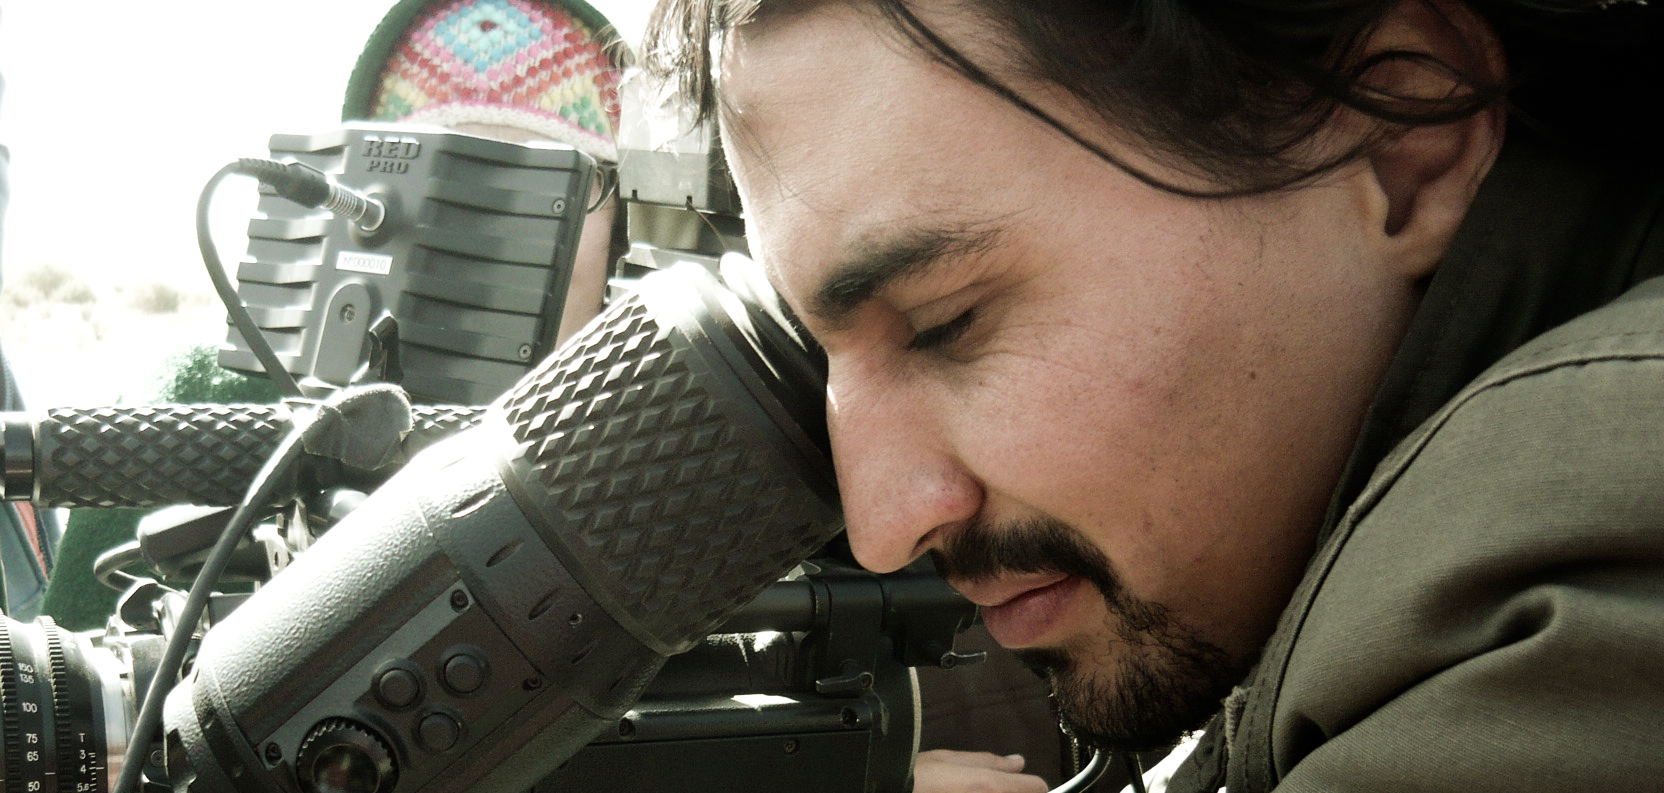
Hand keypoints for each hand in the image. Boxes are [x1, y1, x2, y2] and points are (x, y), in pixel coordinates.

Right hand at [913, 749, 1049, 792]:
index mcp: (988, 785)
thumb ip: (988, 761)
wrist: (884, 791)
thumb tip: (1018, 763)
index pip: (1037, 788)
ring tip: (969, 791)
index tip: (1022, 785)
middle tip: (990, 790)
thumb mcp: (948, 759)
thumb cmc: (914, 776)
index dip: (1032, 785)